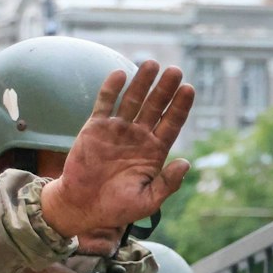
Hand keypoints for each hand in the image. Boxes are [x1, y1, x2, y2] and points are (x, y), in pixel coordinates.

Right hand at [40, 61, 194, 255]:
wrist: (82, 207)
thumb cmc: (117, 208)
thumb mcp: (147, 201)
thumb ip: (167, 184)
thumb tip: (186, 164)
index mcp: (154, 152)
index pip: (172, 124)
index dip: (180, 106)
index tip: (189, 89)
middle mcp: (138, 137)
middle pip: (155, 106)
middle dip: (165, 89)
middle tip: (175, 70)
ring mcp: (117, 130)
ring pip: (133, 100)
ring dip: (142, 82)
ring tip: (152, 64)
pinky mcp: (95, 128)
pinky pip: (105, 104)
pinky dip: (111, 89)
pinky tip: (120, 74)